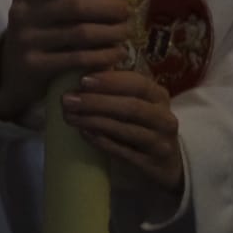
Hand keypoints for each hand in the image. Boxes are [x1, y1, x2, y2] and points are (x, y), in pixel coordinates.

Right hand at [0, 0, 136, 122]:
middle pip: (76, 4)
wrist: (11, 72)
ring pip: (80, 33)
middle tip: (128, 11)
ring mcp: (26, 39)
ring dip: (112, 32)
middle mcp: (22, 11)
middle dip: (110, 7)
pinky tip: (118, 53)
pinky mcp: (34, 65)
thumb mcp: (43, 7)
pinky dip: (104, 56)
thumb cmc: (40, 32)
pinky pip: (78, 59)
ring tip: (126, 32)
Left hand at [62, 71, 184, 194]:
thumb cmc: (142, 123)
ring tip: (69, 116)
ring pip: (126, 130)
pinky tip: (84, 133)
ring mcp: (161, 143)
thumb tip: (81, 68)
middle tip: (67, 100)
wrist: (165, 162)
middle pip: (131, 107)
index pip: (138, 84)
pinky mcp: (152, 165)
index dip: (110, 81)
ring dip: (94, 121)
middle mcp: (164, 119)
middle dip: (96, 102)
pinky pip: (124, 152)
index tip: (82, 80)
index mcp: (159, 96)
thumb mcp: (136, 102)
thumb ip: (115, 86)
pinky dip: (102, 142)